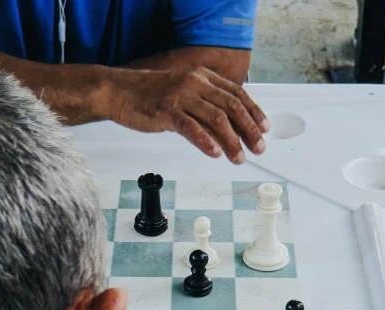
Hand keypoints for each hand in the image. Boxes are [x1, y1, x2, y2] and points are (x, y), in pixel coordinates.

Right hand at [107, 67, 269, 163]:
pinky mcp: (166, 112)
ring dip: (230, 140)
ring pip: (215, 119)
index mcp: (202, 77)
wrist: (120, 91)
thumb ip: (205, 105)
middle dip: (248, 129)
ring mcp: (181, 96)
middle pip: (231, 106)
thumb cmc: (150, 95)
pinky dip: (205, 141)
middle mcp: (195, 83)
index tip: (264, 128)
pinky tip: (214, 152)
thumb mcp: (184, 93)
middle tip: (258, 146)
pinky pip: (191, 127)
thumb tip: (228, 126)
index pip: (236, 94)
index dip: (254, 112)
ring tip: (238, 157)